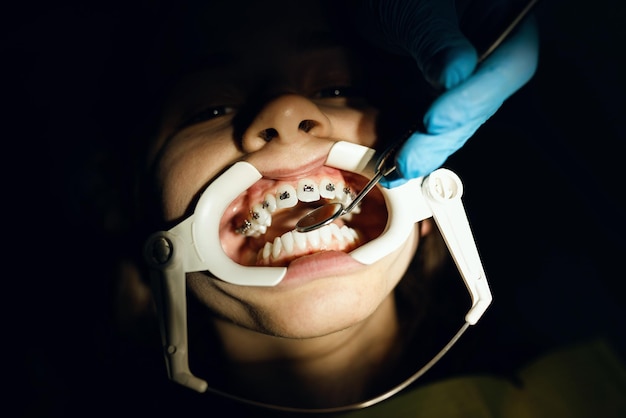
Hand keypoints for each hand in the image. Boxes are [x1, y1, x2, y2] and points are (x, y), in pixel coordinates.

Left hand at [355, 0, 539, 186]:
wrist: (357, 1)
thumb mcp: (416, 6)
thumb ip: (438, 38)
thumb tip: (459, 75)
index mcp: (502, 18)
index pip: (511, 64)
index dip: (476, 98)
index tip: (437, 119)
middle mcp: (488, 50)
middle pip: (483, 102)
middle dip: (445, 136)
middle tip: (412, 159)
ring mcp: (461, 74)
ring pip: (457, 120)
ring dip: (428, 148)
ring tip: (398, 169)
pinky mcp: (432, 90)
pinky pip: (430, 121)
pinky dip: (412, 141)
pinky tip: (393, 160)